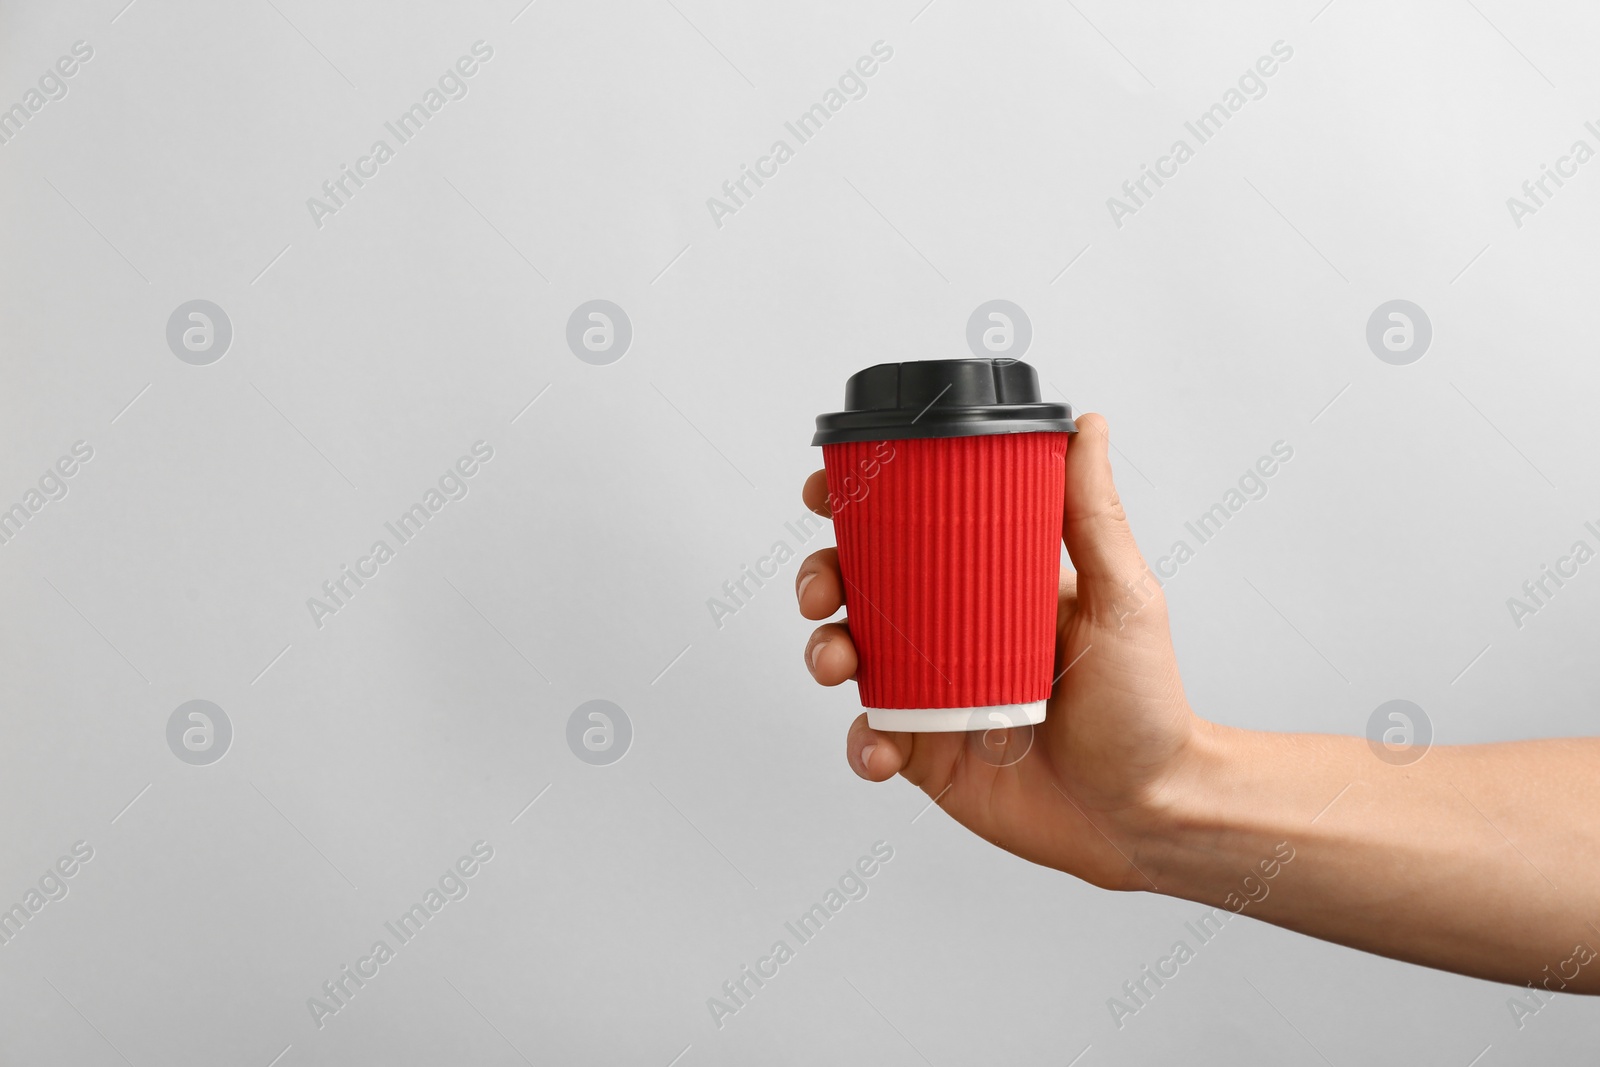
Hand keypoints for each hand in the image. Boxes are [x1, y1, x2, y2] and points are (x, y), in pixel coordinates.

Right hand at [797, 414, 1201, 889]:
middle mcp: (949, 635)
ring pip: (850, 658)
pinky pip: (870, 741)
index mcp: (987, 586)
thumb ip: (1094, 515)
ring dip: (825, 651)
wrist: (1149, 811)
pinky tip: (881, 748)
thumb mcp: (1123, 596)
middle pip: (859, 589)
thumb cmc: (1147, 703)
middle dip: (821, 579)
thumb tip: (1089, 424)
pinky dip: (862, 744)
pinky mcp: (925, 754)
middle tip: (822, 588)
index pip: (909, 533)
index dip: (857, 508)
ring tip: (839, 663)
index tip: (827, 490)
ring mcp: (932, 695)